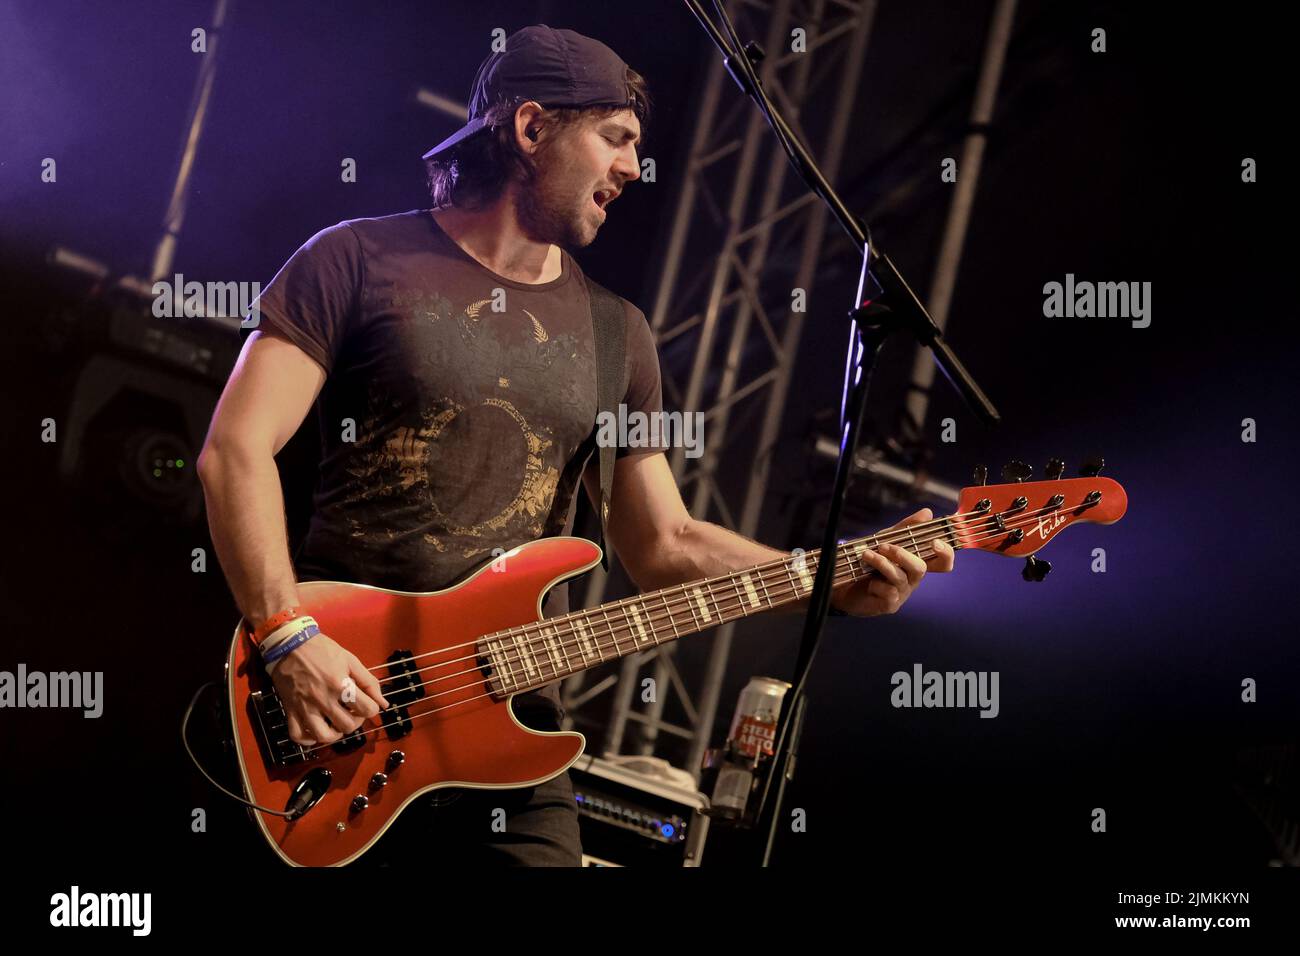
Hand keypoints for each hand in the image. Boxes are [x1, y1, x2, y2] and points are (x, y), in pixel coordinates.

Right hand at [269, 632, 389, 746]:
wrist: (289, 644)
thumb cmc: (321, 649)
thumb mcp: (350, 660)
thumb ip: (369, 682)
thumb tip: (383, 703)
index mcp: (340, 684)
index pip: (367, 709)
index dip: (371, 708)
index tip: (366, 703)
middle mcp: (323, 699)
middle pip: (348, 726)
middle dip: (355, 721)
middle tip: (351, 712)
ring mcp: (305, 707)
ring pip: (323, 736)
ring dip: (334, 734)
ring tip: (335, 724)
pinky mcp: (290, 710)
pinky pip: (298, 736)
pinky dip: (308, 739)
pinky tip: (315, 730)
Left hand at [831, 508, 953, 616]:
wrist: (846, 584)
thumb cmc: (871, 561)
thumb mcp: (887, 539)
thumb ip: (907, 527)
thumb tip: (928, 513)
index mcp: (916, 562)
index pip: (942, 561)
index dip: (945, 553)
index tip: (935, 542)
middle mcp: (912, 578)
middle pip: (920, 568)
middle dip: (902, 555)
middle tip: (883, 546)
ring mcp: (902, 593)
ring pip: (900, 578)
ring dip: (882, 564)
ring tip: (866, 554)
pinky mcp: (890, 605)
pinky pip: (888, 593)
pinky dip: (876, 584)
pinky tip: (868, 582)